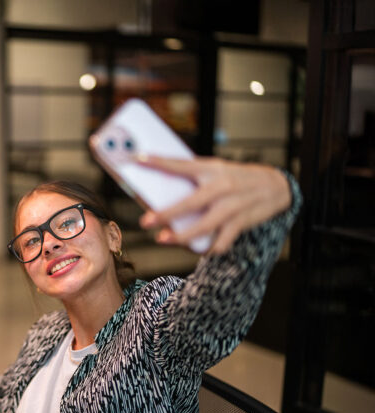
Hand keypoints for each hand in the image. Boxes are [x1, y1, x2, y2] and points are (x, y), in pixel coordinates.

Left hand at [137, 156, 290, 253]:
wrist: (276, 186)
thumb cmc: (237, 178)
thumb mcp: (216, 169)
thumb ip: (192, 177)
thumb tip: (160, 187)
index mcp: (212, 169)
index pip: (182, 164)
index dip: (160, 162)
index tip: (139, 159)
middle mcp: (222, 187)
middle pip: (191, 203)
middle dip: (167, 214)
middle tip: (146, 221)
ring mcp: (233, 207)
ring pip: (205, 226)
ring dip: (182, 236)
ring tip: (163, 239)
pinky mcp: (241, 223)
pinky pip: (221, 242)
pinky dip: (206, 249)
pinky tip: (194, 249)